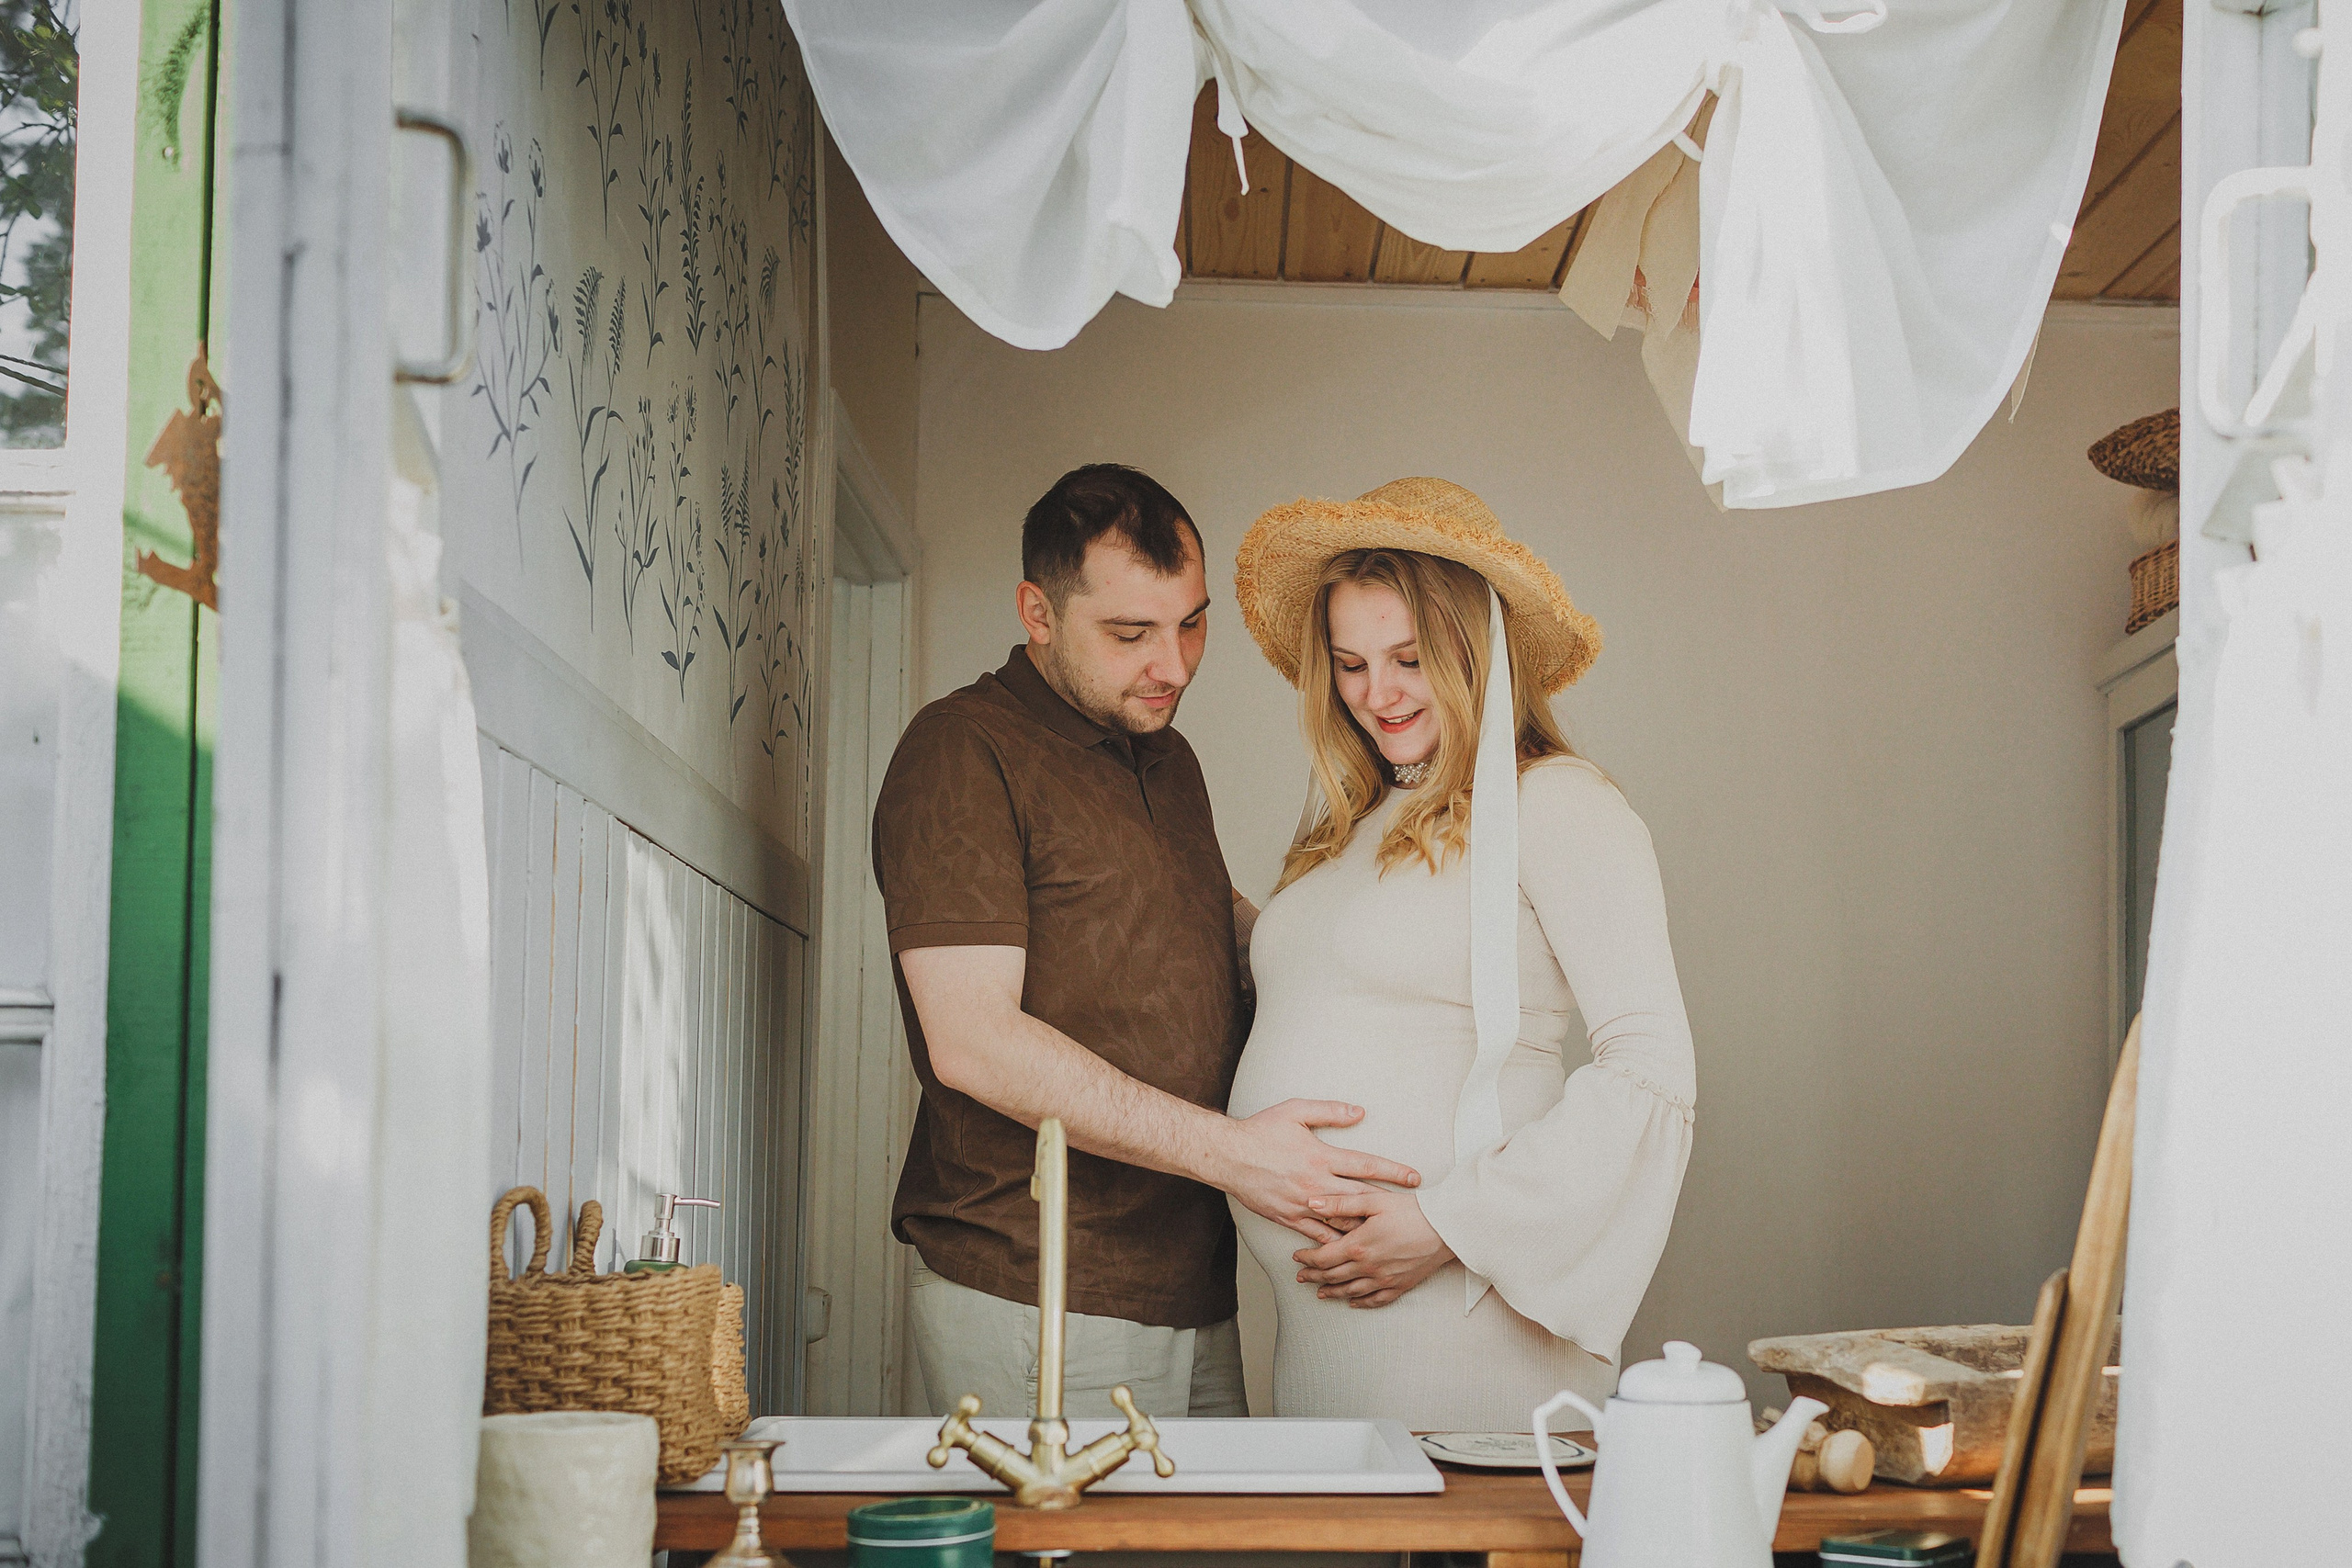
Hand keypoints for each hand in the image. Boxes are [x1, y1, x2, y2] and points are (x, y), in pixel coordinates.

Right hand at [1217, 1100, 1419, 1244]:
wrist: (1228, 1156)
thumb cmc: (1261, 1131)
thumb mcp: (1295, 1111)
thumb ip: (1329, 1111)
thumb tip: (1359, 1111)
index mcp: (1321, 1156)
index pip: (1366, 1165)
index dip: (1394, 1171)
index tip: (1415, 1177)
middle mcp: (1316, 1183)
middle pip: (1361, 1197)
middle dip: (1390, 1204)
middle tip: (1413, 1210)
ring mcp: (1303, 1204)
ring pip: (1343, 1221)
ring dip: (1367, 1226)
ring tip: (1390, 1232)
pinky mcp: (1290, 1218)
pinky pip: (1318, 1235)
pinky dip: (1337, 1242)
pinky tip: (1353, 1248)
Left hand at [1292, 1189, 1453, 1307]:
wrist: (1446, 1228)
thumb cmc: (1412, 1210)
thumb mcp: (1373, 1200)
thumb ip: (1341, 1203)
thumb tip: (1312, 1203)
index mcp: (1359, 1245)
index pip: (1323, 1258)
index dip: (1307, 1259)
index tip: (1297, 1257)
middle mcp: (1368, 1267)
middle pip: (1333, 1277)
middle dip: (1314, 1277)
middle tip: (1301, 1277)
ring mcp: (1385, 1279)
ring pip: (1350, 1291)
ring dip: (1332, 1292)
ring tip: (1320, 1292)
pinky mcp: (1400, 1285)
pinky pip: (1376, 1300)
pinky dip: (1361, 1302)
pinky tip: (1353, 1302)